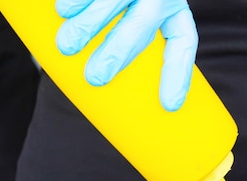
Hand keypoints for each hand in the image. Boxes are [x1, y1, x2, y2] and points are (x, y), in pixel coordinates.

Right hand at [55, 0, 197, 110]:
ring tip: (67, 47)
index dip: (178, 74)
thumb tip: (109, 81)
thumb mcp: (141, 14)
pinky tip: (63, 11)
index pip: (183, 42)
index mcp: (174, 9)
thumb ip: (135, 38)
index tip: (169, 106)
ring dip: (89, 24)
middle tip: (96, 78)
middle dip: (119, 50)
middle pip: (144, 21)